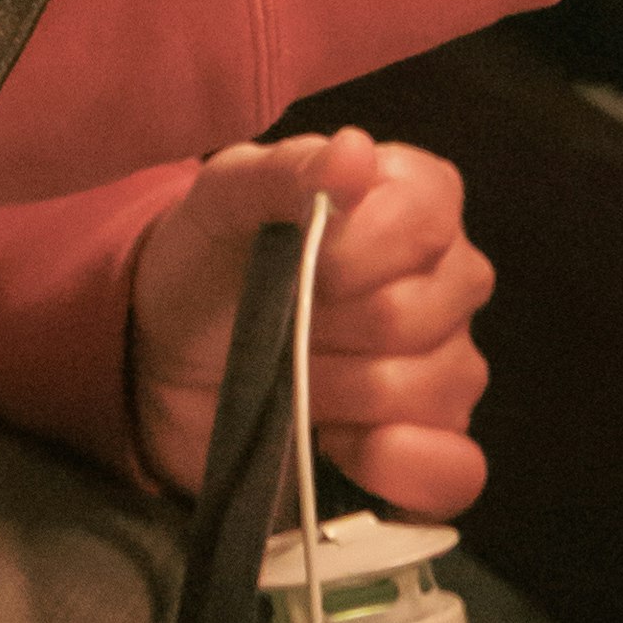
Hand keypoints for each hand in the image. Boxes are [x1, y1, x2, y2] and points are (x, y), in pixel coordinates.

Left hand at [129, 127, 492, 514]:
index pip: (426, 220)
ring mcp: (447, 368)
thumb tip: (355, 152)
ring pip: (437, 390)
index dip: (352, 252)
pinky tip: (342, 447)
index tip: (296, 264)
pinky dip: (403, 467)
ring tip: (290, 378)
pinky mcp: (425, 447)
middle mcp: (449, 282)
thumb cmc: (209, 260)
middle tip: (277, 324)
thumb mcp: (221, 200)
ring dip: (339, 393)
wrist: (166, 354)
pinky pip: (457, 470)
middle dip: (327, 328)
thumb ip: (282, 172)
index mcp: (415, 200)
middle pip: (421, 314)